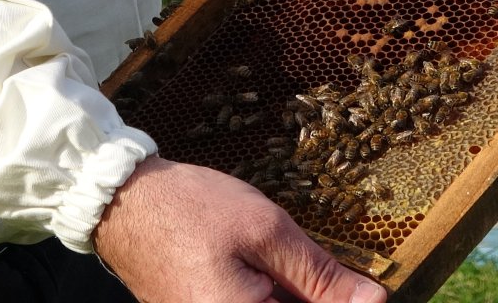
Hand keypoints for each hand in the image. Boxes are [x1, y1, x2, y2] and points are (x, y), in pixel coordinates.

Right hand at [93, 157, 387, 302]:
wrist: (124, 204)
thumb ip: (321, 277)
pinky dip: (274, 296)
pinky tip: (274, 274)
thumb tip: (374, 302)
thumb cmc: (191, 210)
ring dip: (297, 295)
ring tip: (285, 263)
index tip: (366, 291)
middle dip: (316, 296)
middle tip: (342, 279)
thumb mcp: (267, 233)